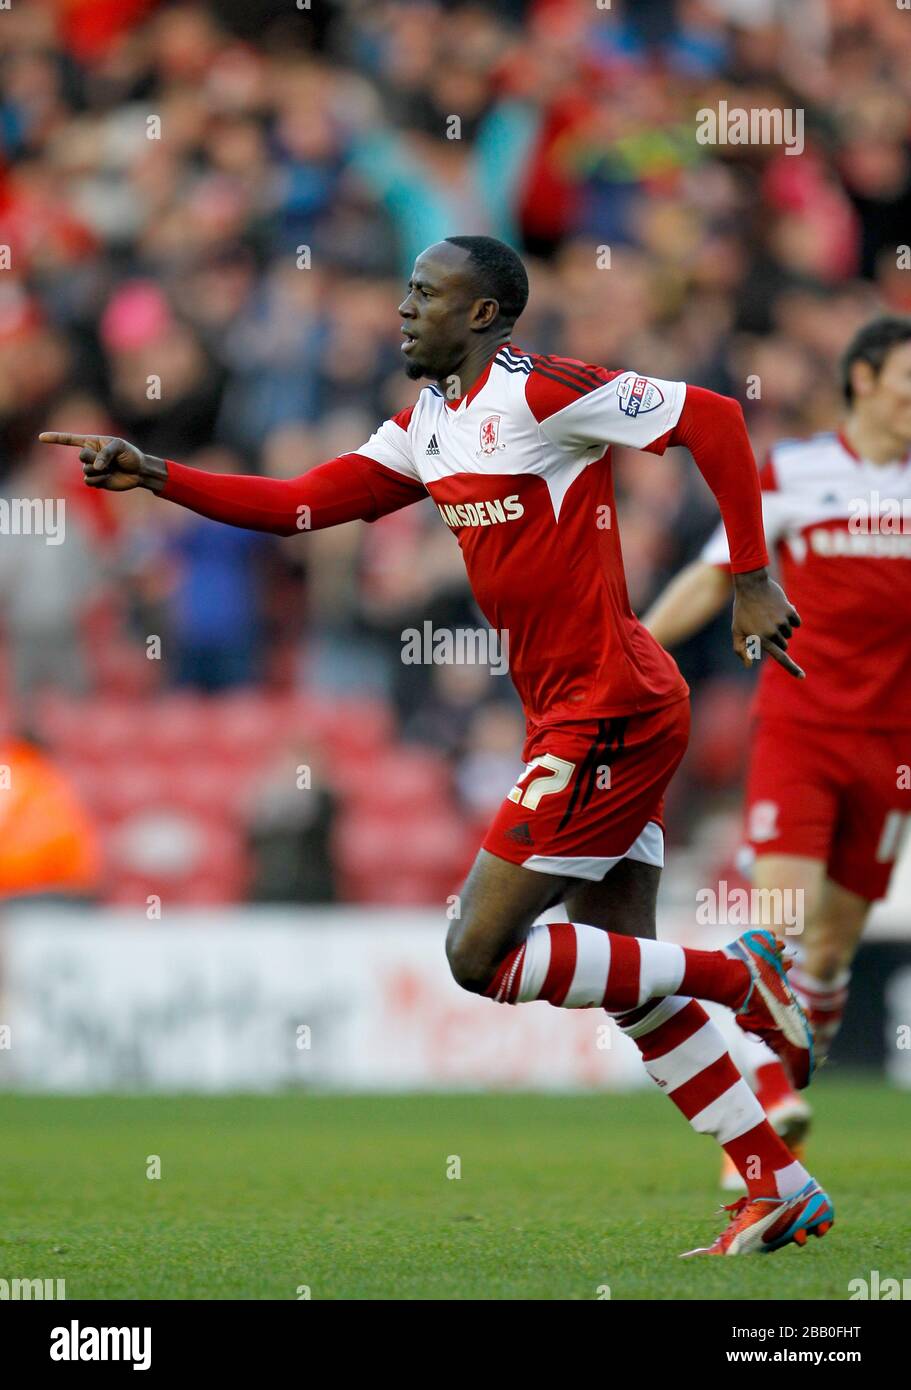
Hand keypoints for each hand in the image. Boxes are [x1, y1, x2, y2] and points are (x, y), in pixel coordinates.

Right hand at [38, 433, 163, 491]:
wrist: (138, 471)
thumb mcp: (120, 446)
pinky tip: (109, 477)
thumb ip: (106, 453)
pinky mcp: (95, 481)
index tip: (40, 438)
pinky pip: (89, 481)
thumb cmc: (130, 454)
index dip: (55, 438)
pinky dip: (100, 480)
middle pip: (81, 457)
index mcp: (92, 442)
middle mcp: (89, 455)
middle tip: (108, 460)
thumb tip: (95, 466)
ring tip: (111, 469)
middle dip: (94, 458)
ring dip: (100, 471)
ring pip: (86, 471)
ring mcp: (91, 468)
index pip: (70, 440)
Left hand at [732, 568, 803, 678]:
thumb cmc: (742, 610)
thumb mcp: (736, 630)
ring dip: (782, 628)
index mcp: (760, 639)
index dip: (792, 669)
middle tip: (765, 626)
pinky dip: (790, 618)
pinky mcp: (789, 611)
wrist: (751, 585)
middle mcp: (773, 632)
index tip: (802, 677)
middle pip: (784, 644)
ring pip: (789, 633)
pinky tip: (780, 610)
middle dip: (778, 639)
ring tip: (770, 616)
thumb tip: (748, 664)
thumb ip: (740, 649)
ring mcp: (782, 621)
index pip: (780, 658)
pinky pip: (796, 622)